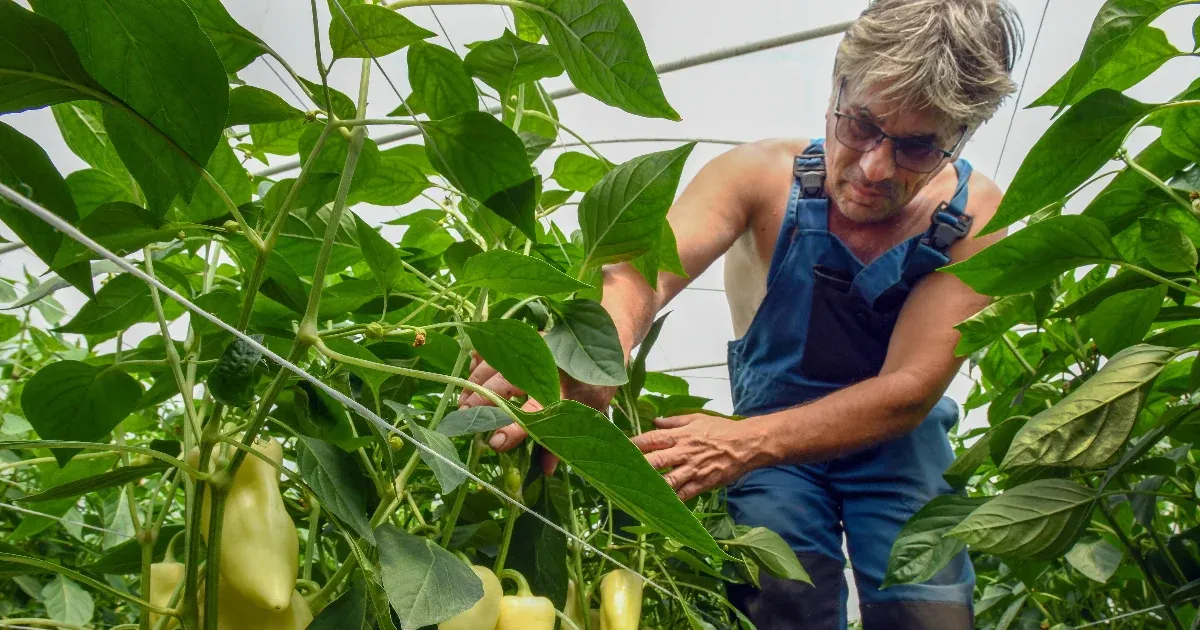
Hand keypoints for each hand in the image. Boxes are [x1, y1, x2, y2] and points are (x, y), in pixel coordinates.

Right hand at [457, 352, 617, 474]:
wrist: (606, 338)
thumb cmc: (595, 382)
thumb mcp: (589, 414)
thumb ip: (564, 442)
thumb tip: (546, 471)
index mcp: (564, 391)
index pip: (533, 413)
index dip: (512, 429)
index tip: (493, 442)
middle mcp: (546, 368)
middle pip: (505, 386)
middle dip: (481, 402)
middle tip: (463, 419)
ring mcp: (534, 349)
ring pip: (496, 364)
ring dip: (475, 382)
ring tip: (462, 402)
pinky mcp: (527, 338)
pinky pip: (498, 345)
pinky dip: (481, 356)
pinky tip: (470, 367)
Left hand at [631, 414, 767, 500]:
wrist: (747, 444)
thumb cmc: (721, 429)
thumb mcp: (697, 419)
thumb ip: (674, 421)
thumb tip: (655, 420)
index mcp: (680, 435)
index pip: (651, 439)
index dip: (633, 444)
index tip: (618, 449)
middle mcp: (683, 452)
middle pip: (655, 461)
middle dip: (636, 467)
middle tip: (618, 473)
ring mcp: (692, 470)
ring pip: (667, 481)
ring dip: (650, 487)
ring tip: (632, 493)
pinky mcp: (702, 484)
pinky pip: (683, 494)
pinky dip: (670, 501)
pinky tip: (657, 505)